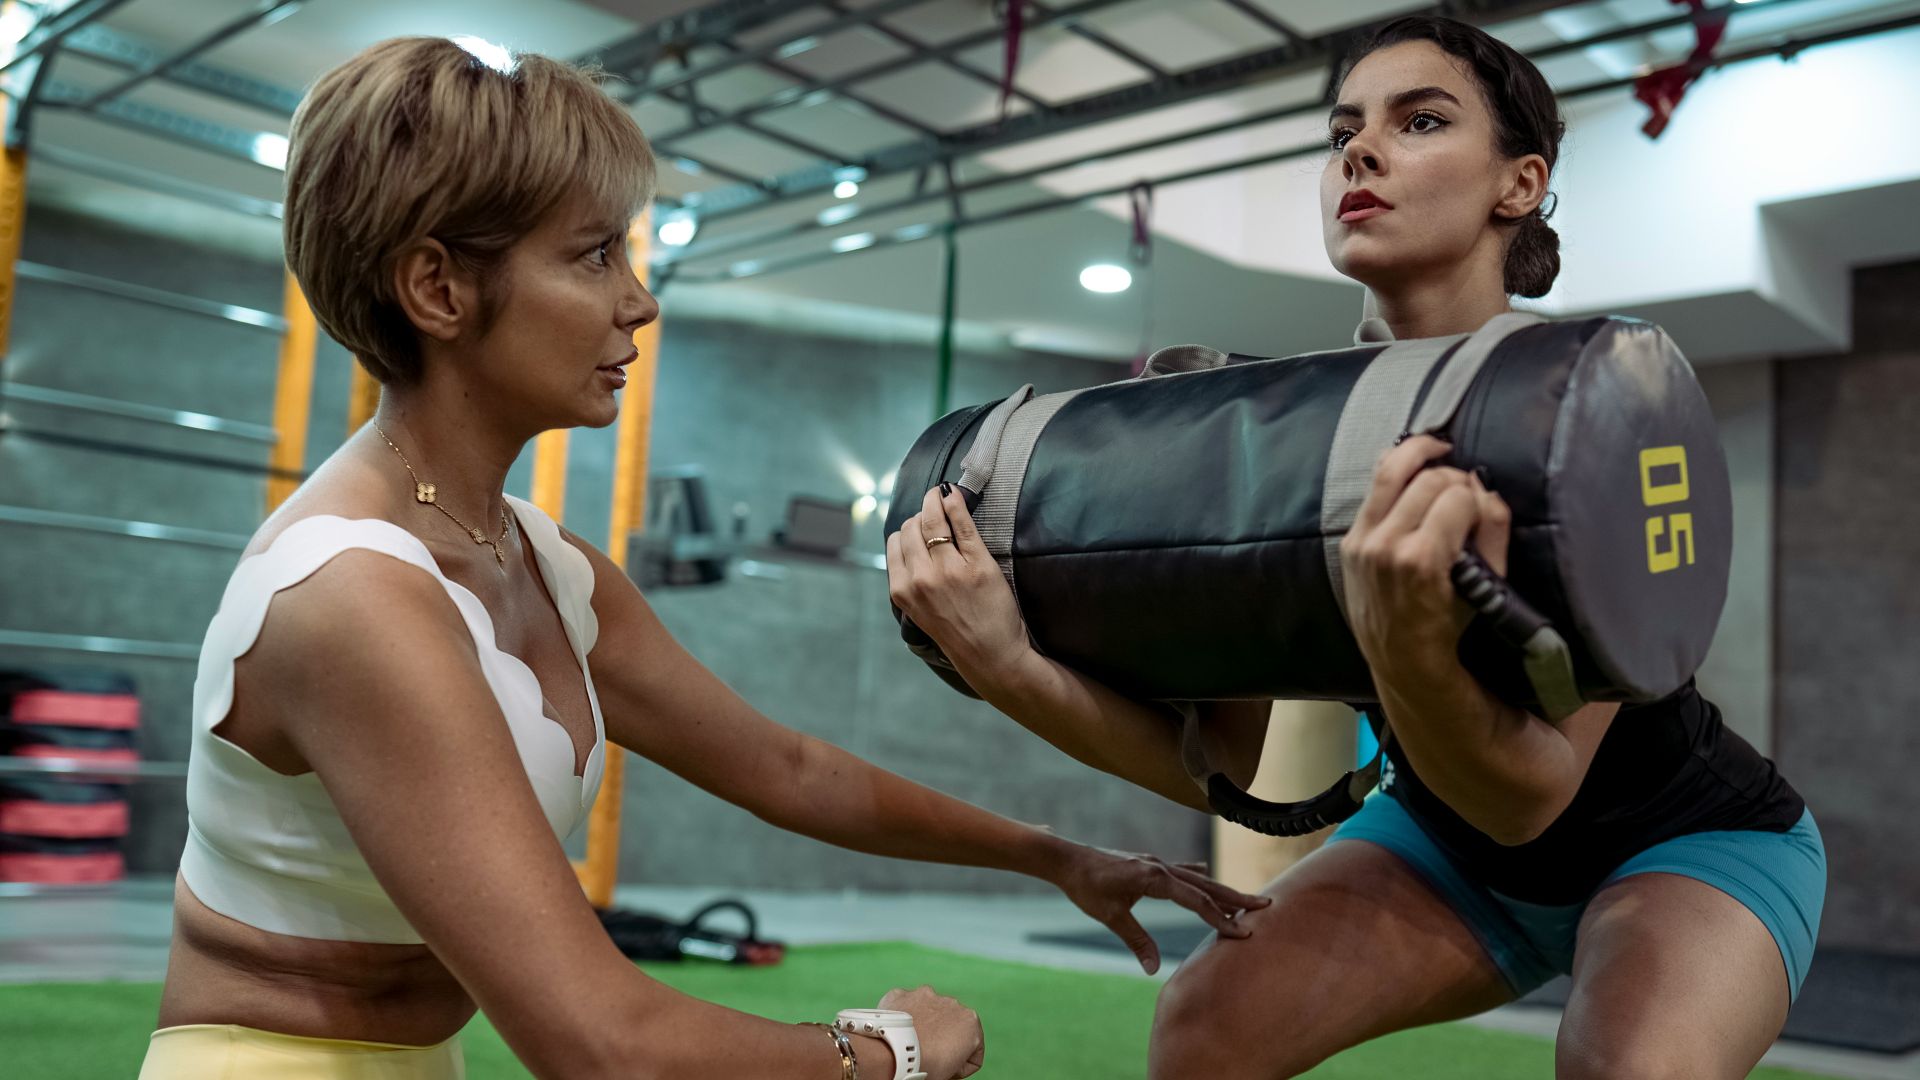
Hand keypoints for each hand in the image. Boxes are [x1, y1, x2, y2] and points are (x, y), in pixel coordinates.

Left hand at [875, 985, 983, 1078]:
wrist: (893, 1053)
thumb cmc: (926, 1066)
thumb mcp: (953, 1071)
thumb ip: (957, 1058)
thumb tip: (947, 1058)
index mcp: (971, 1022)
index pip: (974, 1048)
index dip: (961, 1064)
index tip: (948, 1071)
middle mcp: (952, 1003)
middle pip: (951, 1026)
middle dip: (943, 1039)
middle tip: (929, 1058)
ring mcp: (926, 995)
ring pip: (928, 1013)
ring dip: (924, 1025)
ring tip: (911, 1046)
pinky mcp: (903, 994)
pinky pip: (906, 1007)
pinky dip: (903, 1018)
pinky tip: (898, 1033)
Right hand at [886, 485, 1030, 678]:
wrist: (991, 656)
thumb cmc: (957, 632)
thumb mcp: (920, 609)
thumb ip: (911, 579)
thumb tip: (911, 544)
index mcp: (902, 590)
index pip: (896, 542)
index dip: (907, 530)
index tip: (918, 525)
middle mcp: (922, 578)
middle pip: (912, 527)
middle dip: (921, 514)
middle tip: (933, 509)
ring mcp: (949, 570)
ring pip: (933, 520)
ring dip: (935, 501)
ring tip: (942, 495)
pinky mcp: (977, 564)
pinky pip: (962, 523)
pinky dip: (956, 504)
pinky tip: (955, 494)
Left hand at [1052, 844, 1271, 973]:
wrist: (1068, 860)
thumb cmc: (1087, 887)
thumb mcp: (1110, 916)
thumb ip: (1136, 940)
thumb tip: (1154, 969)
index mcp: (1155, 877)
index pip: (1196, 900)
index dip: (1220, 917)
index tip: (1242, 932)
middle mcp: (1161, 867)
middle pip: (1206, 884)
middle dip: (1236, 897)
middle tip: (1266, 906)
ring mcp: (1156, 864)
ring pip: (1197, 878)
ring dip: (1221, 889)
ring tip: (1246, 900)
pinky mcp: (1150, 865)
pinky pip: (1183, 873)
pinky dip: (1198, 878)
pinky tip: (1206, 875)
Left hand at [1337, 436, 1511, 675]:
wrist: (1401, 655)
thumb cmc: (1450, 622)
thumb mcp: (1486, 584)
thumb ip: (1494, 532)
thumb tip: (1487, 489)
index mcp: (1422, 559)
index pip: (1458, 497)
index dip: (1476, 497)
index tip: (1481, 508)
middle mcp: (1386, 546)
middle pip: (1428, 479)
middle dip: (1454, 476)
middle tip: (1464, 488)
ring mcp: (1363, 541)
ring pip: (1390, 470)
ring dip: (1419, 454)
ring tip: (1438, 449)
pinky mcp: (1350, 539)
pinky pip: (1371, 488)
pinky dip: (1394, 471)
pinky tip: (1411, 467)